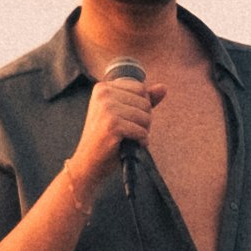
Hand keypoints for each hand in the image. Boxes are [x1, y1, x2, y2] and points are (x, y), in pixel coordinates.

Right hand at [75, 68, 159, 186]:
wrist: (87, 163)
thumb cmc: (106, 138)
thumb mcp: (122, 113)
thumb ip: (143, 99)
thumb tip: (163, 88)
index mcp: (103, 88)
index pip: (140, 88)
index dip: (141, 106)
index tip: (126, 118)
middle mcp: (103, 94)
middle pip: (145, 102)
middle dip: (143, 119)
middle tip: (127, 130)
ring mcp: (107, 109)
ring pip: (146, 116)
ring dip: (143, 131)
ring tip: (127, 138)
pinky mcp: (113, 126)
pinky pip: (142, 131)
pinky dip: (140, 141)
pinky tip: (129, 146)